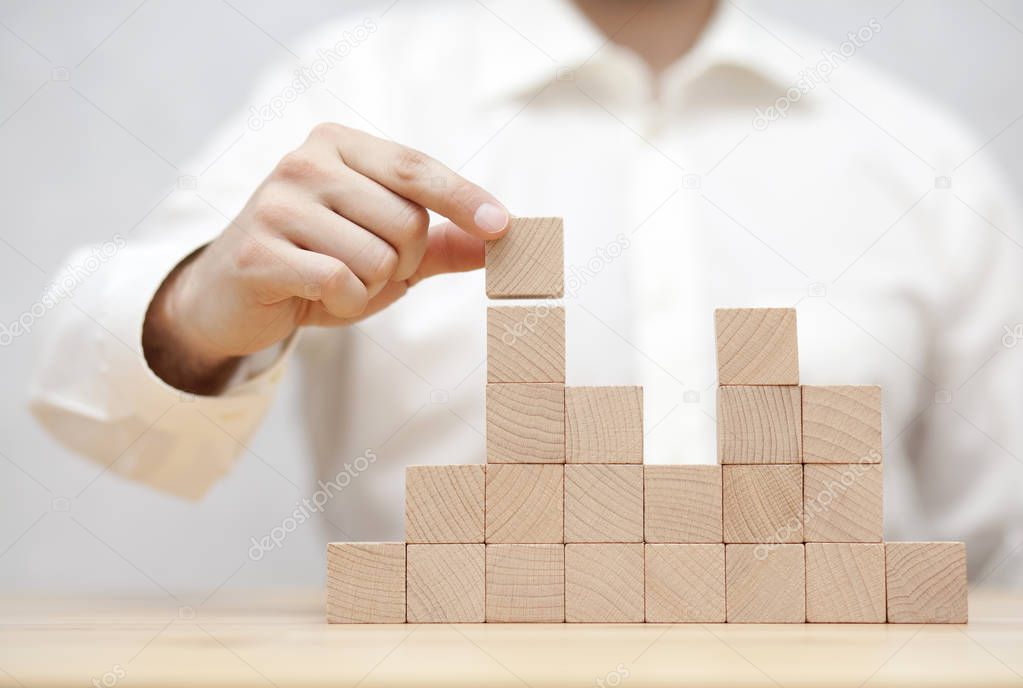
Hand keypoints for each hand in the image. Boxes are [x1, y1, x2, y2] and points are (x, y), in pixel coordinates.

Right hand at [142, 123, 508, 393]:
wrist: (233, 297)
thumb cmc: (317, 264)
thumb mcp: (385, 249)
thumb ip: (441, 242)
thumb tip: (503, 238)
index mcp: (338, 146)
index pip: (417, 169)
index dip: (464, 199)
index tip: (502, 226)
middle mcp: (305, 162)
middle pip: (407, 221)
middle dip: (403, 262)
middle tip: (364, 267)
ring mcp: (278, 204)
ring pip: (378, 257)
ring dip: (371, 287)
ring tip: (335, 280)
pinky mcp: (260, 251)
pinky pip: (342, 283)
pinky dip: (346, 304)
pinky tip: (316, 296)